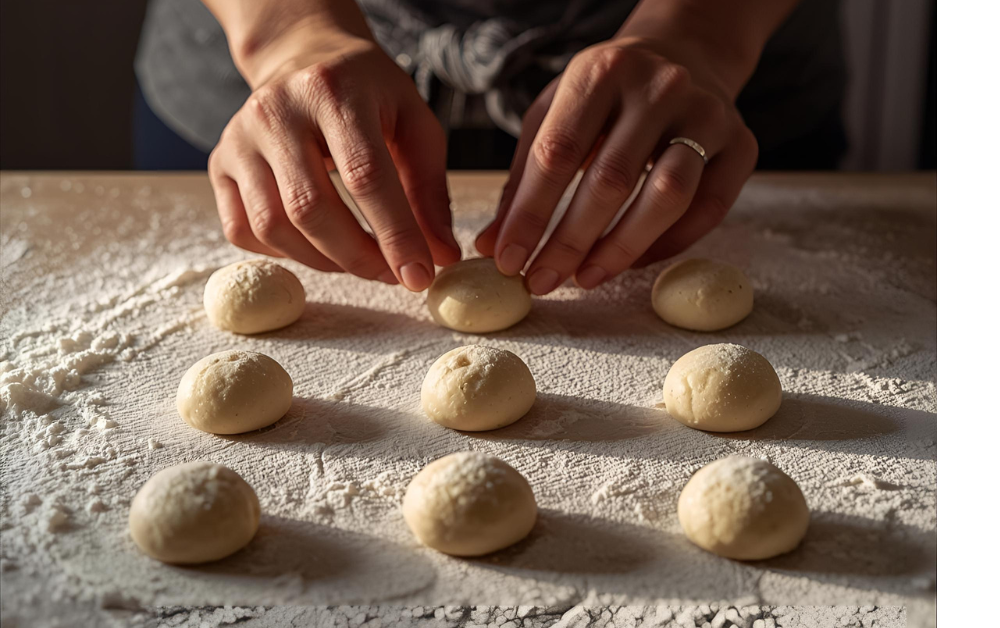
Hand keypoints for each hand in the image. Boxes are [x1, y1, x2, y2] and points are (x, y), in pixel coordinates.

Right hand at [208, 24, 458, 289]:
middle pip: (311, 208)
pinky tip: (315, 244)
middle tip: (391, 274)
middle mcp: (276, 110)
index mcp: (333, 90)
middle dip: (359, 257)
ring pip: (273, 226)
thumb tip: (440, 256)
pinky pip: (242, 230)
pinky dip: (283, 253)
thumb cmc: (368, 96)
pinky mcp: (219, 162)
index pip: (365, 175)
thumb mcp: (414, 124)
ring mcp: (239, 137)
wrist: (304, 57)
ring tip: (360, 260)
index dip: (395, 234)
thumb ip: (429, 190)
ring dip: (323, 261)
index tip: (419, 275)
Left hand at [475, 36, 757, 293]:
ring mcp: (708, 114)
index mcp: (601, 73)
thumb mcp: (555, 115)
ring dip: (622, 249)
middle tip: (542, 282)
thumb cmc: (607, 95)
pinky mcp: (742, 144)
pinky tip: (633, 262)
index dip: (530, 214)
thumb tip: (493, 246)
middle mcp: (659, 88)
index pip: (558, 153)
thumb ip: (523, 178)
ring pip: (668, 196)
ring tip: (586, 279)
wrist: (687, 54)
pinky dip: (669, 244)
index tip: (508, 260)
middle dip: (570, 242)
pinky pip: (709, 208)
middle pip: (611, 180)